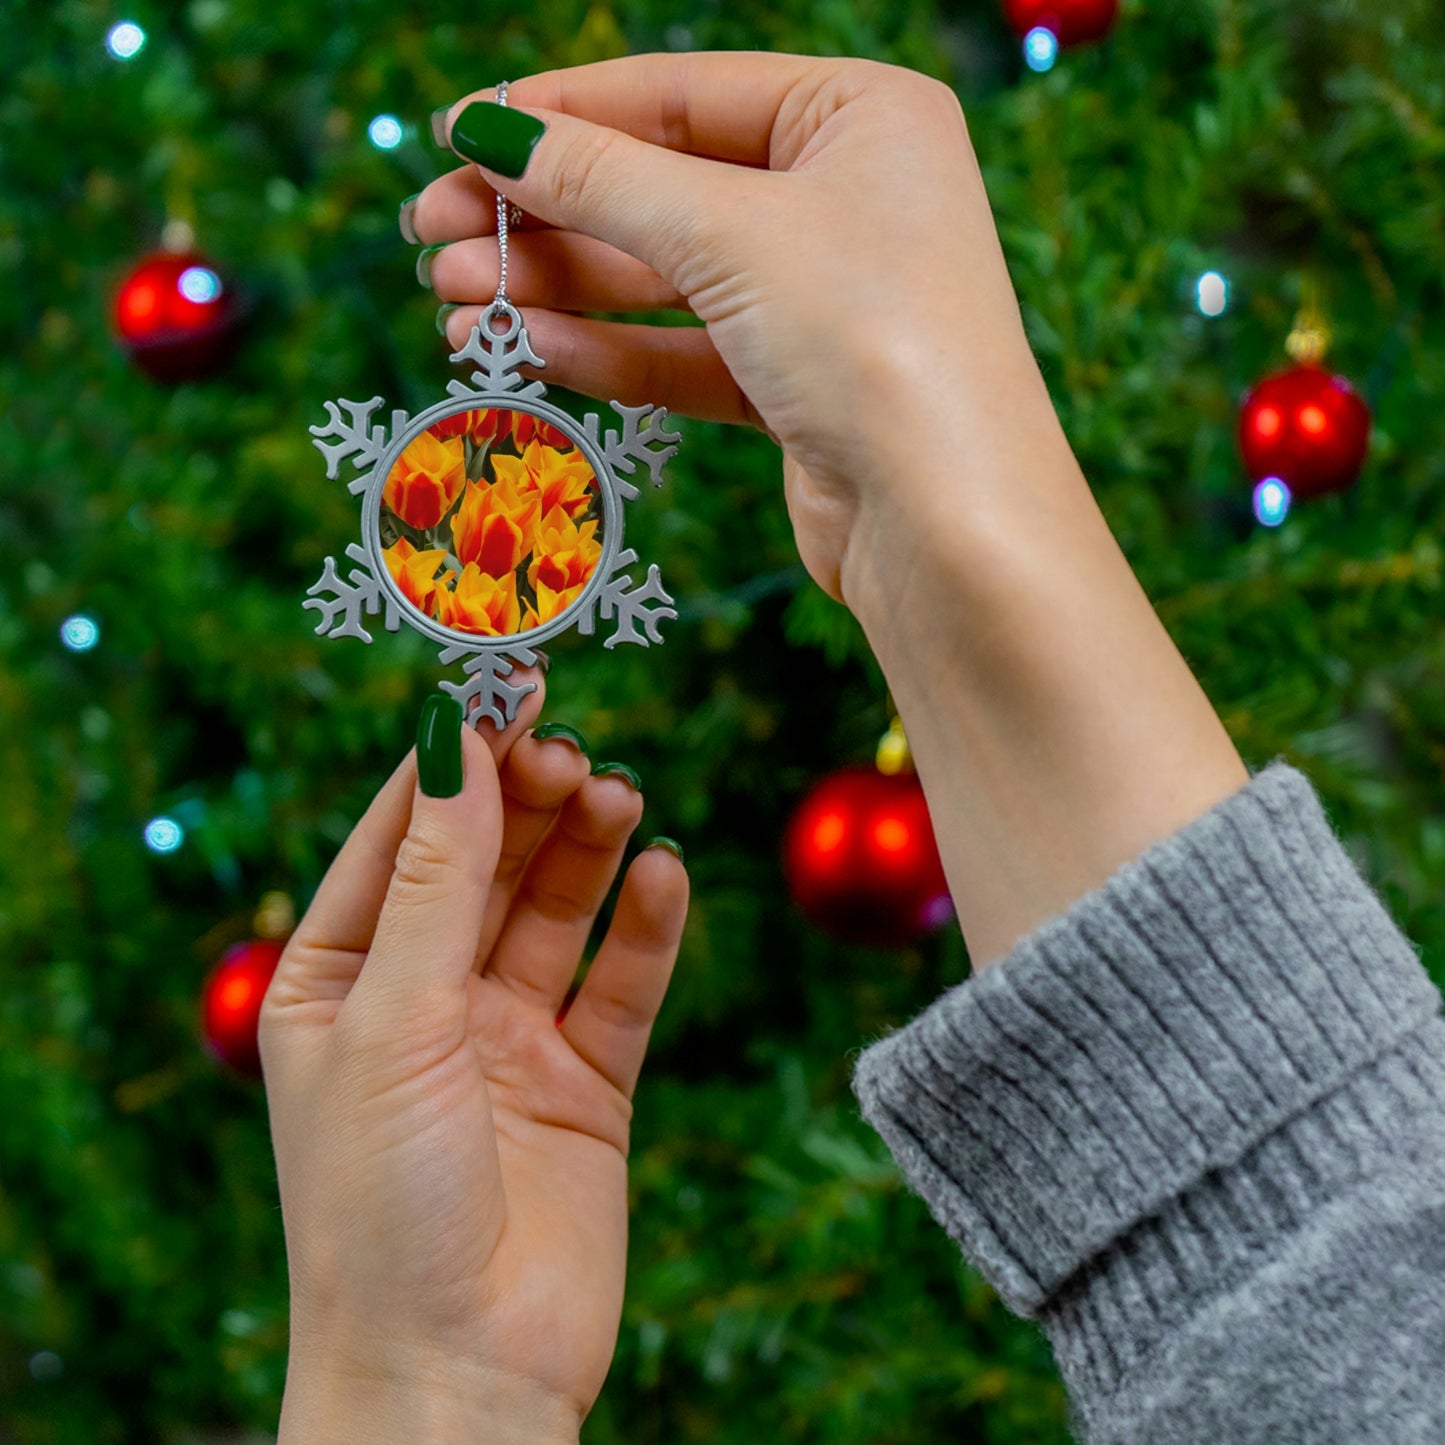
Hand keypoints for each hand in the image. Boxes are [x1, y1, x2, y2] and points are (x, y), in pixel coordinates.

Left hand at [260, 682, 687, 1441]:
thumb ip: (437, 878)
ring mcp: (508, 1039)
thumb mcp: (394, 1019)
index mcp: (339, 979)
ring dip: (589, 848)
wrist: (458, 1376)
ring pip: (557, 910)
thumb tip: (455, 736)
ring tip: (620, 798)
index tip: (505, 684)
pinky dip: (646, 928)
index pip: (400, 836)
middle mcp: (424, 999)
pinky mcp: (586, 1082)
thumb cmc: (380, 1205)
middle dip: (527, 800)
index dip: (453, 759)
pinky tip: (665, 875)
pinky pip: (622, 983)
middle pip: (486, 862)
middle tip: (572, 751)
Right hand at [411, 53, 1067, 606]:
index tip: (454, 133)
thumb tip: (488, 130)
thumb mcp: (727, 233)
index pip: (679, 93)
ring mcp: (822, 297)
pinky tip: (527, 351)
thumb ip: (601, 179)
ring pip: (664, 279)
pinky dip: (609, 351)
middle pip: (661, 188)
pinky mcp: (799, 387)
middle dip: (543, 215)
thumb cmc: (871, 340)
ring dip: (558, 289)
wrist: (947, 525)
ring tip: (453, 303)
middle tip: (431, 236)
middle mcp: (846, 197)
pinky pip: (685, 353)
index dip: (560, 113)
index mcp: (859, 115)